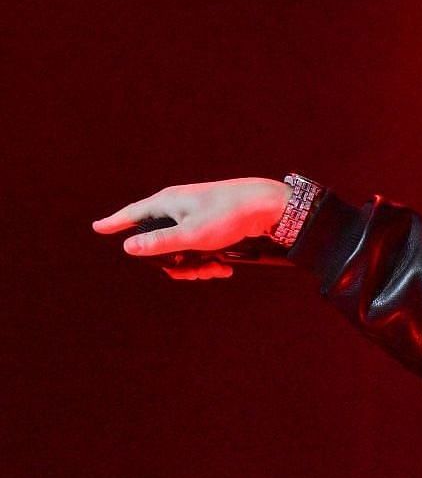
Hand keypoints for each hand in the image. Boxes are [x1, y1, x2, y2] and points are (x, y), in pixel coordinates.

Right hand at [92, 178, 289, 279]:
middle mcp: (178, 206)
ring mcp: (195, 214)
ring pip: (182, 247)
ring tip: (215, 271)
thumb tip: (128, 247)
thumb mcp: (192, 234)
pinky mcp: (212, 222)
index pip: (132, 214)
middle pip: (160, 241)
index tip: (97, 228)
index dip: (114, 223)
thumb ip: (160, 242)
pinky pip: (200, 246)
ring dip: (195, 265)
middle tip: (194, 274)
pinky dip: (209, 259)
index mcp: (167, 203)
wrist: (268, 204)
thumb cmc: (228, 215)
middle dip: (174, 263)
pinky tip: (224, 268)